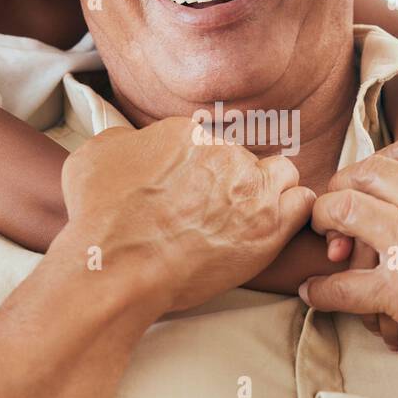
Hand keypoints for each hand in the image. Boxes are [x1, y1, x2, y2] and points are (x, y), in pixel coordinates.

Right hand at [62, 118, 314, 314]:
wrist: (117, 266)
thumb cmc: (99, 216)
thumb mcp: (95, 154)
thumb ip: (127, 140)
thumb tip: (138, 144)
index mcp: (187, 131)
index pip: (209, 140)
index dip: (200, 167)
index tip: (190, 190)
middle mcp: (224, 151)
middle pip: (245, 158)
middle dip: (232, 180)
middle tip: (212, 210)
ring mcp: (251, 187)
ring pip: (282, 174)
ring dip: (269, 190)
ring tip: (247, 216)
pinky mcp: (270, 225)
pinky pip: (302, 203)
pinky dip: (292, 212)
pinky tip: (271, 226)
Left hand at [300, 136, 397, 375]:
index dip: (377, 165)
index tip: (370, 185)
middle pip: (366, 173)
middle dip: (344, 188)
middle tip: (338, 213)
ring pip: (344, 210)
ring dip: (325, 223)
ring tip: (325, 243)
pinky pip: (342, 284)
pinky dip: (322, 289)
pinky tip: (315, 294)